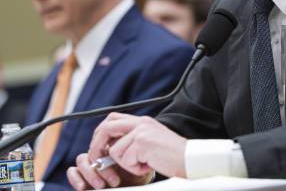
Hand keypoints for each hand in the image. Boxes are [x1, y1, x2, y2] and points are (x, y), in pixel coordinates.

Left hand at [67, 113, 186, 189]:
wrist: (189, 160)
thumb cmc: (172, 156)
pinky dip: (135, 168)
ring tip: (144, 163)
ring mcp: (141, 131)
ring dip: (125, 163)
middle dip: (97, 144)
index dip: (101, 132)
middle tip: (96, 159)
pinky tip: (149, 165)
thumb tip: (109, 147)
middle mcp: (141, 122)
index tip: (98, 147)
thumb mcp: (150, 143)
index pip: (113, 119)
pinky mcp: (142, 142)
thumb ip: (133, 140)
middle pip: (107, 127)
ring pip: (115, 149)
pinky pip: (125, 159)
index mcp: (143, 121)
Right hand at [67, 152, 147, 189]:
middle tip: (114, 181)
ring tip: (102, 186)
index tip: (121, 163)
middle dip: (102, 167)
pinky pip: (72, 171)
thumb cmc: (137, 176)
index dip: (109, 149)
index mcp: (112, 145)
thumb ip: (135, 154)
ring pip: (82, 159)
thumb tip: (135, 154)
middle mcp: (100, 153)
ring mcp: (90, 164)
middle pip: (92, 149)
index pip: (103, 137)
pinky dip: (75, 178)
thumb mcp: (140, 163)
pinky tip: (83, 186)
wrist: (136, 188)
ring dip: (91, 173)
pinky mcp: (82, 176)